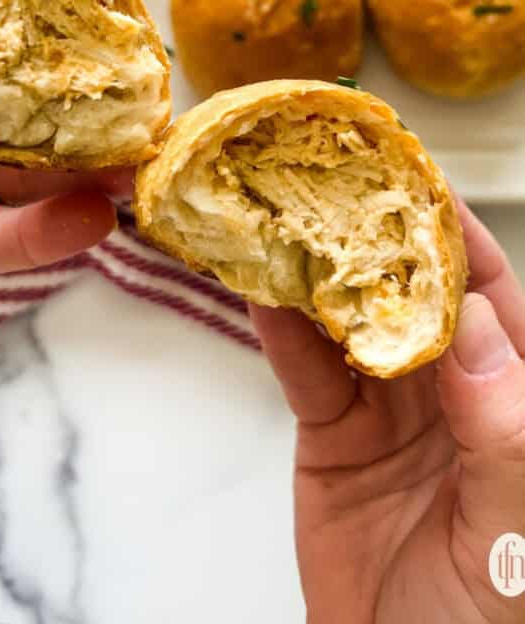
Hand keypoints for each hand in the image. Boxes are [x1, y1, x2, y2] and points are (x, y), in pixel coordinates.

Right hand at [250, 200, 524, 623]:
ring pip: (351, 322)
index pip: (495, 303)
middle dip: (377, 237)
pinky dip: (281, 329)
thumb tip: (483, 330)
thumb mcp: (517, 536)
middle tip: (338, 182)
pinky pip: (306, 372)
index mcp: (514, 403)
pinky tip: (262, 289)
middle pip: (413, 297)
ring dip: (319, 272)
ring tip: (286, 217)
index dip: (458, 239)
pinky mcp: (333, 435)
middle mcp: (453, 393)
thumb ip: (507, 435)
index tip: (420, 183)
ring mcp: (390, 409)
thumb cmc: (488, 622)